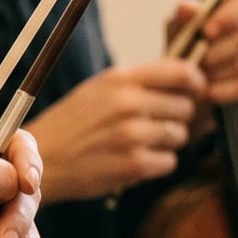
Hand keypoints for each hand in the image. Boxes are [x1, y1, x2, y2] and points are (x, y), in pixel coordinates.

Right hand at [25, 59, 204, 201]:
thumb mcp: (101, 88)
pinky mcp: (134, 165)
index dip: (196, 83)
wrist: (41, 159)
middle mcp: (128, 103)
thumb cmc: (74, 122)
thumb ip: (141, 82)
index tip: (194, 91)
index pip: (182, 72)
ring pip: (180, 135)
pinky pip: (170, 162)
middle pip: (186, 107)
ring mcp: (132, 135)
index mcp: (121, 78)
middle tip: (156, 123)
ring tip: (140, 142)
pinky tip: (135, 159)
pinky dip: (158, 164)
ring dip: (167, 142)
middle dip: (177, 117)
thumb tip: (189, 78)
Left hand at [167, 0, 237, 107]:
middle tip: (199, 61)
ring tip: (200, 79)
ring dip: (220, 72)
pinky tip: (212, 93)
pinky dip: (228, 90)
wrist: (194, 86)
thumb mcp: (180, 30)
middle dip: (219, 51)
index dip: (231, 15)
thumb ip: (184, 17)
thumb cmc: (190, 49)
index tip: (207, 32)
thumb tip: (188, 8)